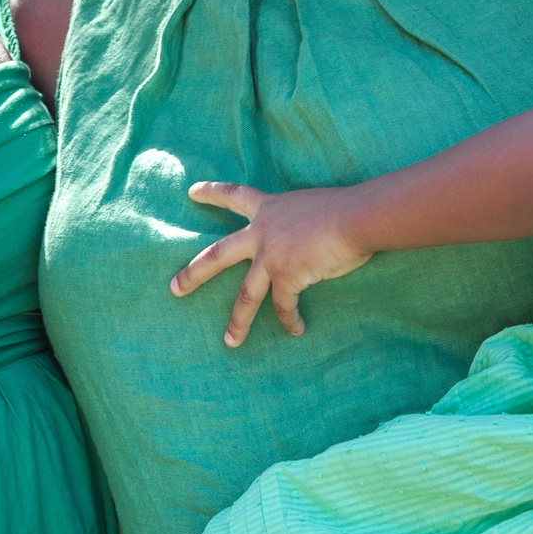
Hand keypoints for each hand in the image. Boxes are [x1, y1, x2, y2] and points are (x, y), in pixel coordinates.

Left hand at [170, 182, 375, 345]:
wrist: (358, 216)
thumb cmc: (346, 208)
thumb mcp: (311, 205)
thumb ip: (297, 221)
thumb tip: (306, 237)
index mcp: (269, 209)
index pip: (235, 195)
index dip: (213, 193)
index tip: (191, 192)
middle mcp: (262, 231)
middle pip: (218, 254)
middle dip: (194, 273)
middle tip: (174, 287)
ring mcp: (271, 255)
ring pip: (245, 295)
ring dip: (237, 322)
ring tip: (229, 341)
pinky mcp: (287, 276)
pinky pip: (284, 306)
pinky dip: (290, 321)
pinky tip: (296, 330)